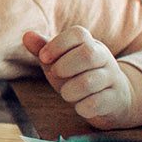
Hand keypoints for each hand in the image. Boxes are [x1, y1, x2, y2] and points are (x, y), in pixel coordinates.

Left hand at [23, 26, 141, 129]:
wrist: (113, 99)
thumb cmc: (80, 76)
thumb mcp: (60, 61)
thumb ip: (43, 49)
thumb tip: (26, 35)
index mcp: (90, 44)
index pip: (78, 34)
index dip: (57, 44)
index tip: (44, 58)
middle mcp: (104, 58)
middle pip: (88, 54)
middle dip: (64, 66)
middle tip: (55, 75)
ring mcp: (112, 78)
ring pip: (90, 81)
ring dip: (70, 90)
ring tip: (66, 93)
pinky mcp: (115, 99)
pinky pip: (97, 102)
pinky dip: (82, 107)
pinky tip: (80, 106)